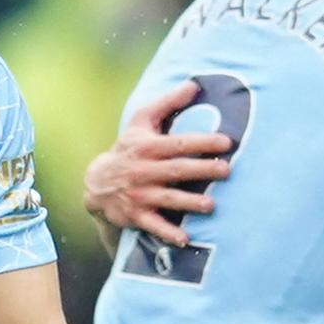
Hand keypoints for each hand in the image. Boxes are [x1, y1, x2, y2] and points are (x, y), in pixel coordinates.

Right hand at [83, 80, 232, 245]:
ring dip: (189, 202)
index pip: (178, 143)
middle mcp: (143, 171)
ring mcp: (139, 195)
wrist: (97, 183)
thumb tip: (194, 84)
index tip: (226, 141)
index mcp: (147, 147)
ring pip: (168, 199)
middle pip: (176, 170)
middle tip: (227, 170)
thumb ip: (168, 103)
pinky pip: (153, 226)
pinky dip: (168, 233)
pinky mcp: (136, 215)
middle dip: (202, 170)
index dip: (202, 142)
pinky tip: (185, 239)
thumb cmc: (129, 149)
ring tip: (211, 205)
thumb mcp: (142, 122)